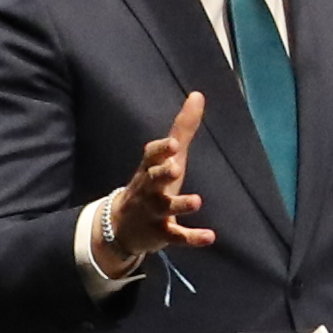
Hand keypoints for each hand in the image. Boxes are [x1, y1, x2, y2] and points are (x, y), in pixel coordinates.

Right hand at [98, 91, 217, 276]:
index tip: (174, 143)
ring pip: (165, 208)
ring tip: (197, 201)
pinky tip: (210, 236)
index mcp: (149, 169)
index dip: (160, 150)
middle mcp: (149, 189)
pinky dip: (192, 237)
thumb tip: (198, 94)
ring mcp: (154, 212)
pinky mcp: (162, 234)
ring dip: (180, 204)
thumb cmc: (152, 183)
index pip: (150, 157)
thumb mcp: (167, 157)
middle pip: (152, 180)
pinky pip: (177, 236)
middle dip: (161, 173)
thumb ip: (183, 128)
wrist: (122, 227)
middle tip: (175, 168)